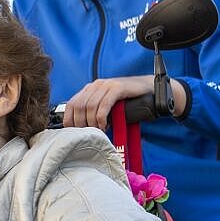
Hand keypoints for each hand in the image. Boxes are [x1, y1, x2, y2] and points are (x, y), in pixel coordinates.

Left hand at [63, 76, 187, 129]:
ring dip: (92, 122)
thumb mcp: (107, 106)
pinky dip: (101, 117)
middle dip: (81, 123)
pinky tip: (104, 125)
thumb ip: (95, 113)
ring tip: (98, 131)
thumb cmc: (128, 101)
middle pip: (79, 106)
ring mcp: (106, 85)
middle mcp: (95, 85)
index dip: (69, 119)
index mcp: (89, 89)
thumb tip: (82, 131)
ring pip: (90, 106)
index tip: (73, 133)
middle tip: (88, 135)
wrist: (149, 89)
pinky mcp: (117, 88)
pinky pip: (104, 104)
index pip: (71, 104)